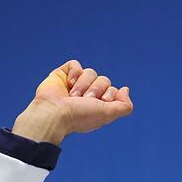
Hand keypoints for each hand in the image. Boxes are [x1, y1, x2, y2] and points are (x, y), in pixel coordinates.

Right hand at [12, 60, 133, 144]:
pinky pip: (75, 64)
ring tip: (73, 96)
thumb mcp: (108, 114)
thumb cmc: (80, 116)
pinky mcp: (63, 75)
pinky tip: (68, 83)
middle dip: (95, 89)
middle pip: (104, 80)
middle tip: (84, 100)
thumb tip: (125, 89)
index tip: (100, 102)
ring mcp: (75, 84)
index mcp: (98, 105)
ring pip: (90, 72)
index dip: (109, 94)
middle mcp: (87, 94)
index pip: (113, 90)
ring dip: (83, 84)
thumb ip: (125, 106)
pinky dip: (74, 72)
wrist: (55, 113)